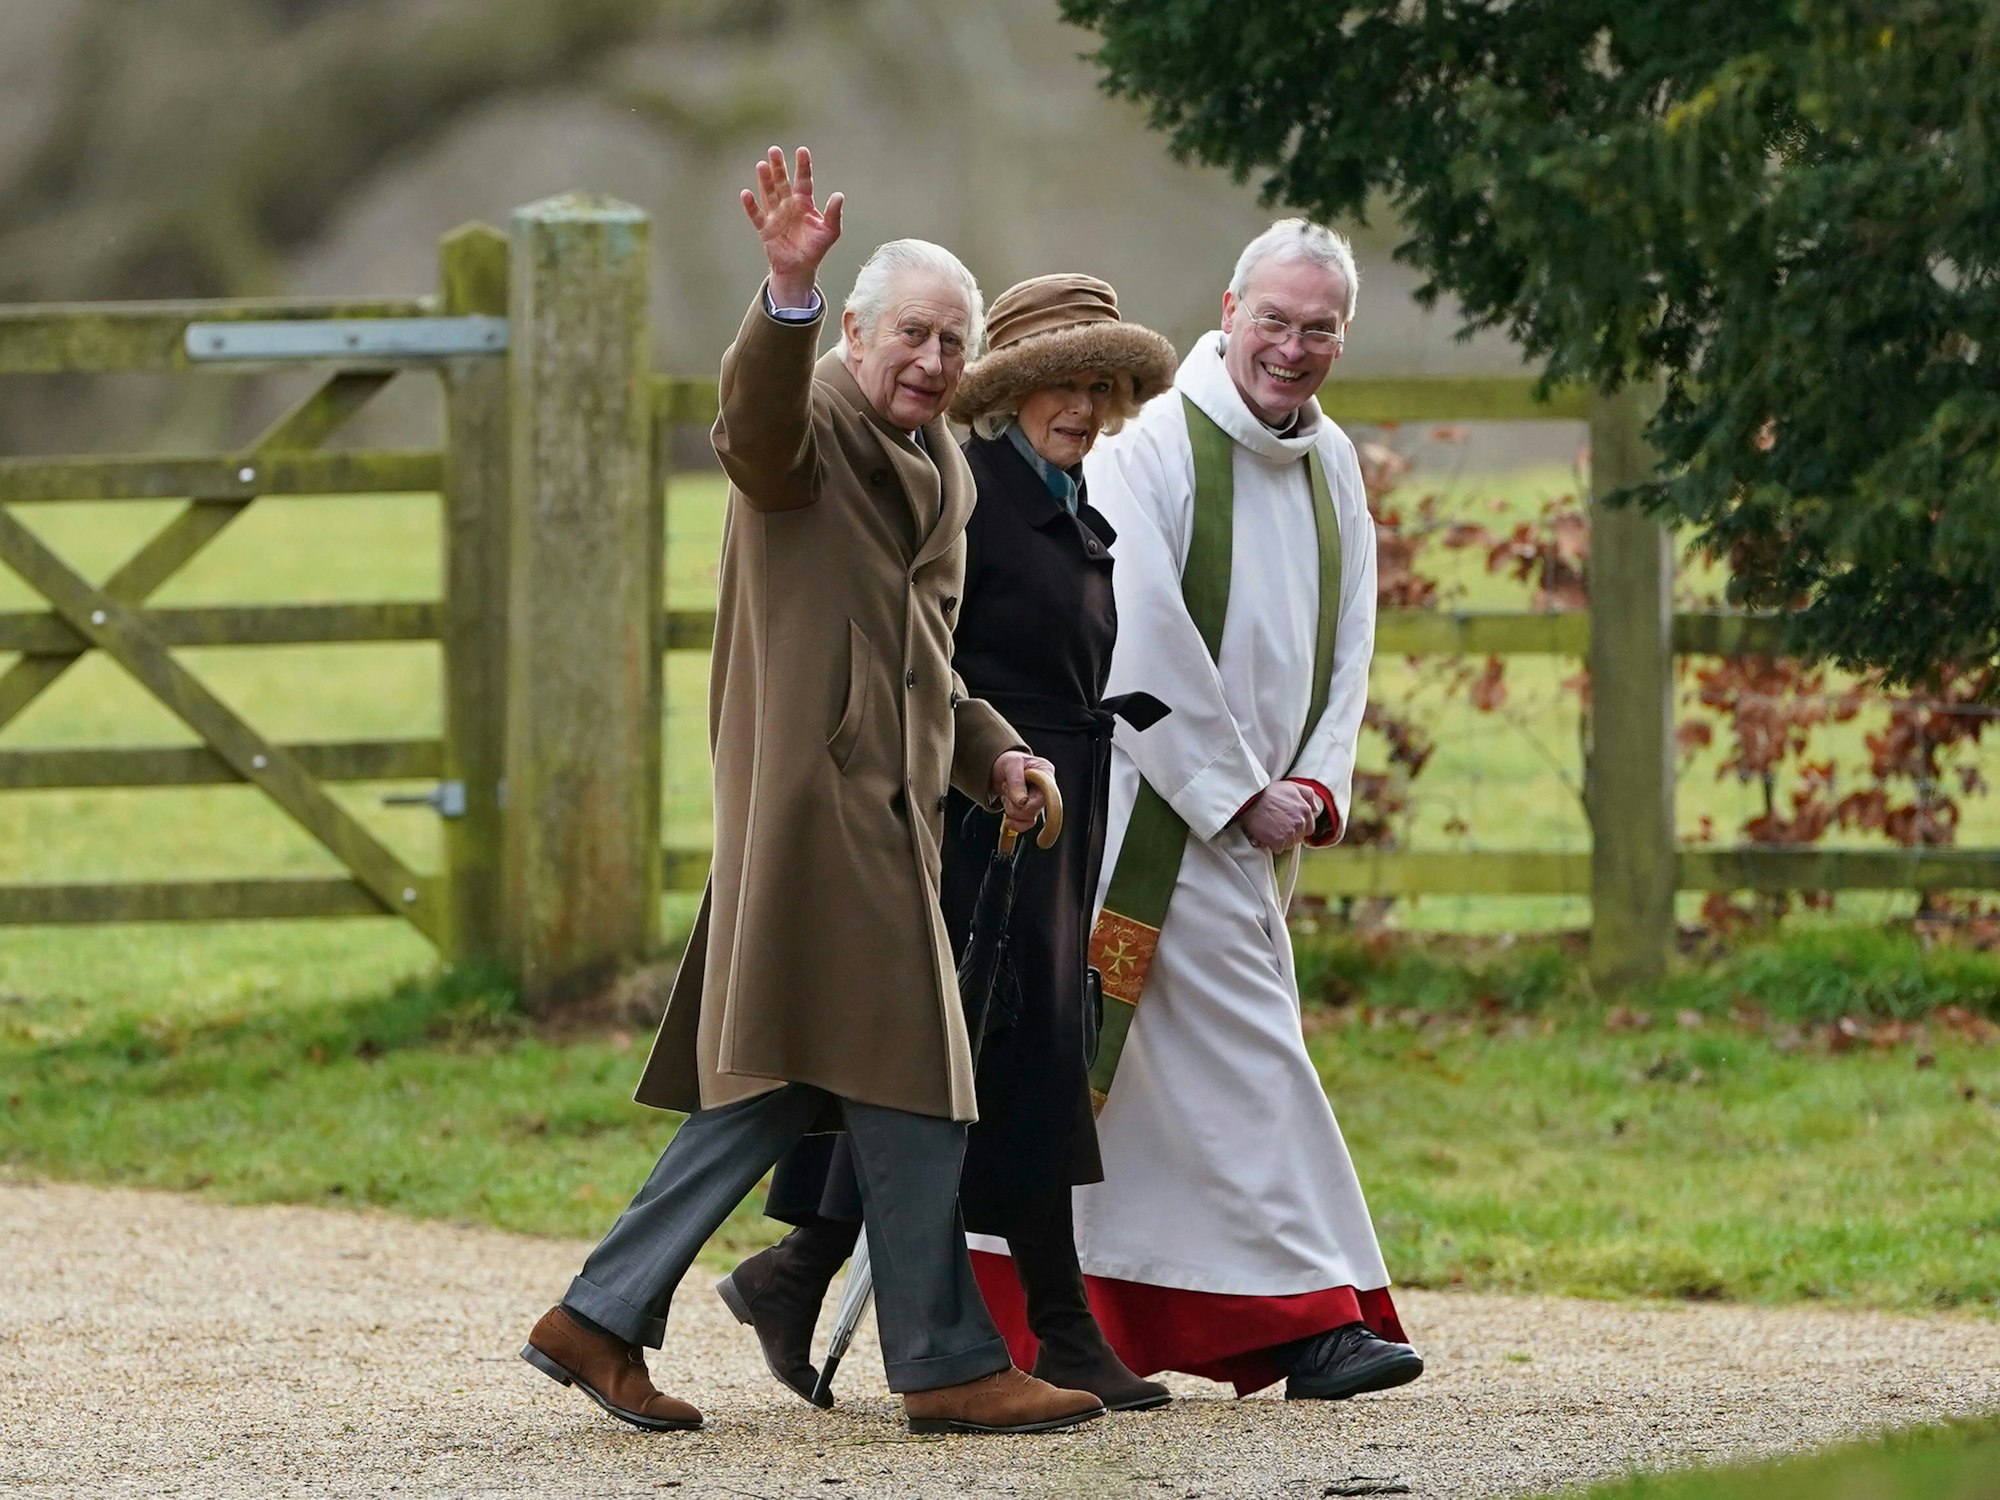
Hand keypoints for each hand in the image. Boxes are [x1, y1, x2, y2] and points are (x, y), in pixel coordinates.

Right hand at [739, 145, 843, 308]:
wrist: (800, 268)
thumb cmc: (816, 248)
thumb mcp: (830, 231)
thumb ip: (834, 214)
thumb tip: (839, 195)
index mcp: (804, 203)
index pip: (804, 181)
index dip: (803, 166)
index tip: (802, 150)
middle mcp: (788, 205)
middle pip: (782, 183)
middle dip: (779, 167)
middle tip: (774, 150)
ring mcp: (775, 215)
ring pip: (769, 194)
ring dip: (765, 181)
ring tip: (762, 165)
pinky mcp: (765, 228)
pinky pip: (756, 215)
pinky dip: (751, 205)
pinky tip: (746, 193)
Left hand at [990, 751, 1056, 833]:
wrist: (998, 769)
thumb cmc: (1008, 762)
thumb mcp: (1011, 764)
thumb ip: (1016, 781)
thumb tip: (1022, 803)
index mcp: (1046, 773)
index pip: (1048, 794)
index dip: (1034, 802)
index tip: (1020, 801)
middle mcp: (1045, 789)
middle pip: (1036, 809)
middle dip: (1016, 805)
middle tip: (1006, 789)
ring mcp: (1037, 801)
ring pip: (1029, 819)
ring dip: (1012, 812)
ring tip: (1005, 796)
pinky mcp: (1030, 811)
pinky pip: (1025, 825)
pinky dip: (1014, 823)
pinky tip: (1007, 817)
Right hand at [1241, 781, 1320, 851]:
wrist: (1249, 801)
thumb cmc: (1268, 793)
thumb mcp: (1291, 786)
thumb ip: (1308, 795)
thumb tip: (1316, 808)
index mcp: (1305, 810)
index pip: (1309, 828)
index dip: (1299, 827)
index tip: (1289, 824)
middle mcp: (1300, 823)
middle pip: (1299, 837)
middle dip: (1290, 834)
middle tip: (1278, 825)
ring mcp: (1290, 833)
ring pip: (1290, 844)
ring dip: (1281, 840)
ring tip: (1271, 829)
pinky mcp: (1278, 841)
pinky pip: (1278, 849)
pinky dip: (1272, 845)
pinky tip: (1266, 835)